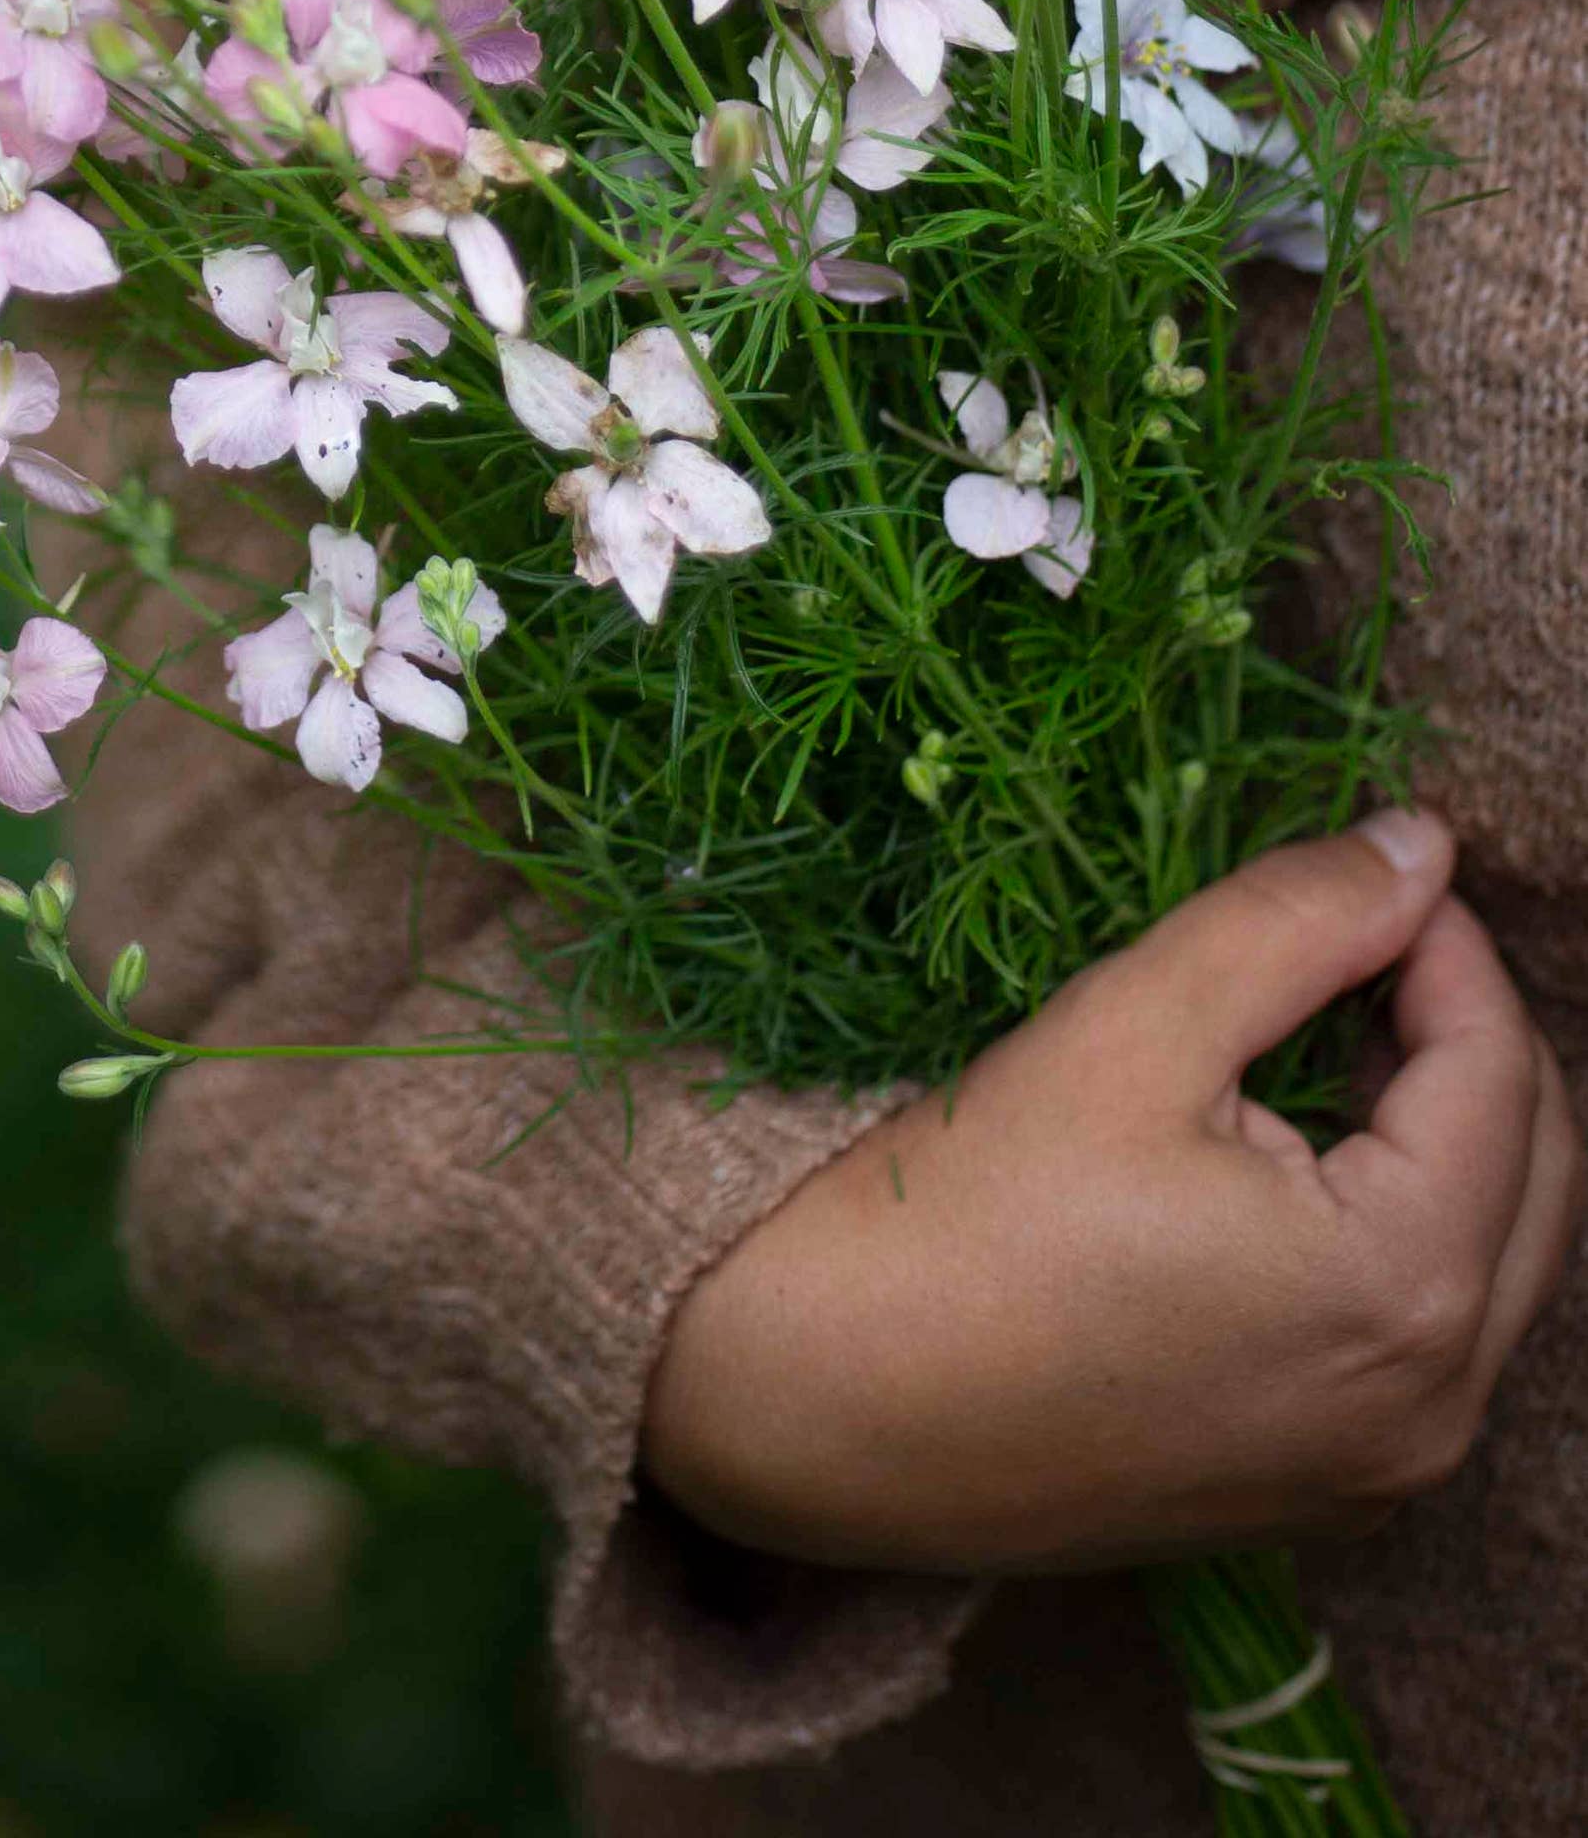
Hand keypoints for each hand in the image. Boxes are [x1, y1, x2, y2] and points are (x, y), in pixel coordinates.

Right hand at [640, 809, 1582, 1569]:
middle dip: (1465, 1036)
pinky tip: (1287, 1153)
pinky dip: (1400, 1227)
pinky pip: (1424, 1334)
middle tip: (1351, 939)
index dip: (1441, 939)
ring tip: (1317, 1030)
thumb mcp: (1133, 1027)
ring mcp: (1381, 1470)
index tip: (1363, 858)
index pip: (1498, 1071)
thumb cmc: (965, 1210)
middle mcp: (1433, 1407)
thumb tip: (1423, 844)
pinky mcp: (1320, 1490)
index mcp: (1405, 1290)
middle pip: (1534, 1174)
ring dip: (1439, 1131)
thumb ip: (1297, 923)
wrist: (817, 1401)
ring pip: (1492, 1258)